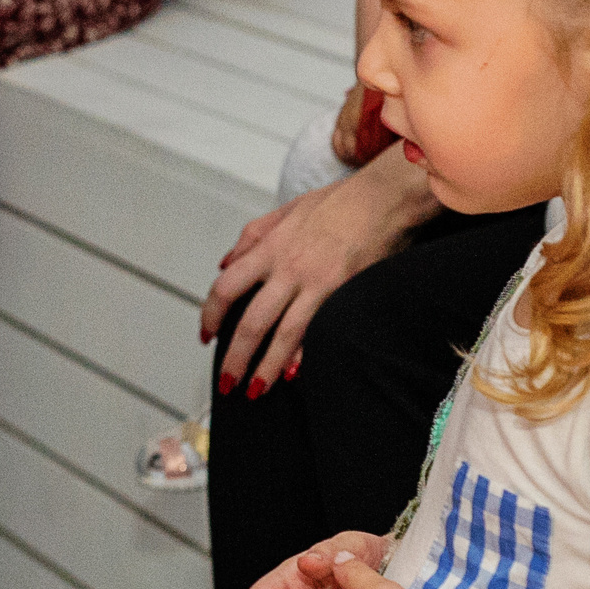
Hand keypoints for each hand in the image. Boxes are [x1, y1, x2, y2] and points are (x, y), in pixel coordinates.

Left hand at [200, 147, 435, 394]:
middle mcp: (286, 269)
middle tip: (229, 380)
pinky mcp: (342, 292)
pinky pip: (317, 331)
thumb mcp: (285, 211)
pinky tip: (293, 374)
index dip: (210, 315)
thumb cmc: (337, 203)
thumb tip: (225, 263)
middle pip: (250, 322)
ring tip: (256, 390)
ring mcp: (315, 283)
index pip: (225, 288)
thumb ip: (251, 237)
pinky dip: (304, 356)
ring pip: (283, 335)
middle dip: (235, 357)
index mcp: (268, 249)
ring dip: (266, 367)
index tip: (207, 335)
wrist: (383, 199)